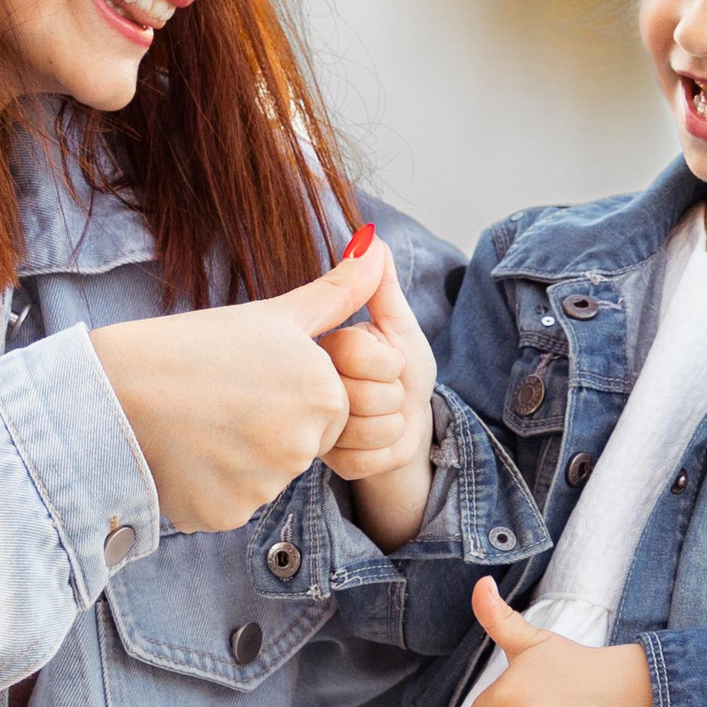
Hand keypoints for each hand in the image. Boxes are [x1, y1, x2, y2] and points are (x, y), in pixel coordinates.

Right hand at [88, 239, 378, 531]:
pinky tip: (183, 454)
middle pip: (299, 448)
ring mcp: (264, 485)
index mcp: (323, 395)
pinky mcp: (227, 515)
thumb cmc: (193, 345)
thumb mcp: (272, 314)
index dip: (286, 395)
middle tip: (218, 402)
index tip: (247, 381)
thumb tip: (378, 245)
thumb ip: (336, 293)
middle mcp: (302, 445)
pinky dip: (210, 487)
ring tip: (197, 424)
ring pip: (265, 479)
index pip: (327, 411)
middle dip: (266, 431)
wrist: (113, 389)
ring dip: (238, 461)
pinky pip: (231, 505)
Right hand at [317, 235, 436, 482]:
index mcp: (316, 351)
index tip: (383, 367)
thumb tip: (374, 238)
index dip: (386, 365)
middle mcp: (301, 392)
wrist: (405, 428)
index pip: (357, 354)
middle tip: (376, 395)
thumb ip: (379, 287)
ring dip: (385, 430)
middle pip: (364, 397)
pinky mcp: (317, 468)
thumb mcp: (393, 327)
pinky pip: (363, 464)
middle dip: (389, 399)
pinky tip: (367, 447)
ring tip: (372, 420)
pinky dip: (380, 457)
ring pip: (367, 433)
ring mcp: (305, 435)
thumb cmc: (399, 374)